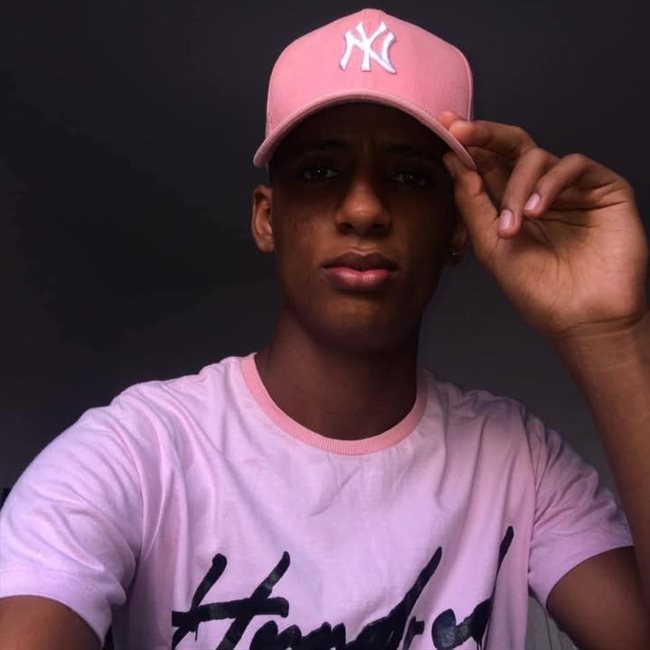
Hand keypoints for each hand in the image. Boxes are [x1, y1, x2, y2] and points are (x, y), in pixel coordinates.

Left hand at [440, 113, 648, 342]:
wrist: (580, 319)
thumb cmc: (537, 290)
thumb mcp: (492, 246)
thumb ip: (473, 204)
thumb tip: (453, 162)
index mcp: (513, 204)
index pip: (490, 165)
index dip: (469, 147)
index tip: (444, 127)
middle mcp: (541, 192)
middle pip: (514, 147)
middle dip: (486, 135)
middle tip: (462, 130)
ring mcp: (572, 189)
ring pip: (538, 157)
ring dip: (516, 186)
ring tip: (512, 224)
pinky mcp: (604, 189)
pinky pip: (573, 166)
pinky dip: (550, 184)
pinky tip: (538, 211)